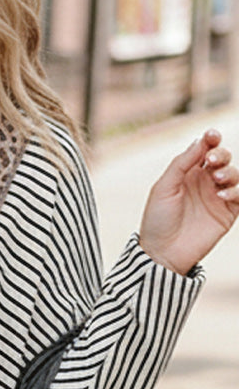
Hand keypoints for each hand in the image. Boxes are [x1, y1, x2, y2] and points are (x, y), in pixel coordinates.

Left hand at [139, 129, 238, 274]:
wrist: (163, 252)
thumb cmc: (157, 220)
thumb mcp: (164, 187)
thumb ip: (182, 163)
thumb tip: (201, 140)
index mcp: (187, 174)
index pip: (205, 150)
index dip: (211, 139)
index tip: (212, 135)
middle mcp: (204, 183)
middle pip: (222, 158)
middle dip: (221, 154)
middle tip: (211, 162)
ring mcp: (216, 197)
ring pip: (234, 174)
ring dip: (228, 171)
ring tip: (216, 179)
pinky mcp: (227, 214)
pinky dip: (235, 190)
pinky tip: (222, 194)